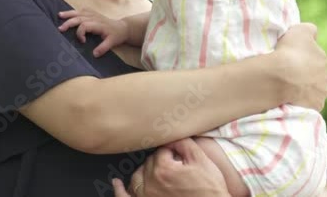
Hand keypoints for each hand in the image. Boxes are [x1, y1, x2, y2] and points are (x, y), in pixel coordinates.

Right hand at [57, 9, 128, 56]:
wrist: (123, 27)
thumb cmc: (116, 35)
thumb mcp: (112, 43)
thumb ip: (103, 48)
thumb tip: (94, 54)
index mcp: (99, 24)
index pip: (85, 25)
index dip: (80, 33)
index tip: (82, 42)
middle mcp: (95, 17)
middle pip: (79, 17)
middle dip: (69, 22)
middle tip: (60, 29)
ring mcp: (94, 14)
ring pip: (79, 12)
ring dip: (69, 14)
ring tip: (59, 15)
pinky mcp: (93, 13)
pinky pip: (82, 10)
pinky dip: (75, 11)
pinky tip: (68, 13)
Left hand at [112, 138, 229, 196]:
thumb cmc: (209, 189)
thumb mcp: (201, 160)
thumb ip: (184, 144)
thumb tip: (173, 134)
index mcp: (163, 169)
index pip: (160, 151)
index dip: (171, 152)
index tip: (178, 156)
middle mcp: (151, 183)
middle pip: (148, 163)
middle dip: (160, 161)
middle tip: (173, 165)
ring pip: (137, 177)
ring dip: (144, 172)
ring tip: (153, 170)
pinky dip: (120, 191)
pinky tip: (117, 184)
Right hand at [274, 23, 326, 110]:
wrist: (281, 77)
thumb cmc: (289, 52)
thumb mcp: (299, 30)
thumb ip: (309, 29)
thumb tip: (314, 31)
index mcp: (322, 58)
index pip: (314, 58)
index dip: (302, 58)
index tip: (290, 59)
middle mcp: (326, 76)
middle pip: (315, 75)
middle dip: (305, 74)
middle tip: (288, 74)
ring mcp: (322, 93)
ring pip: (313, 90)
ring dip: (304, 88)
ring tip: (287, 87)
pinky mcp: (316, 106)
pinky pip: (309, 103)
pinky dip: (301, 101)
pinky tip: (290, 98)